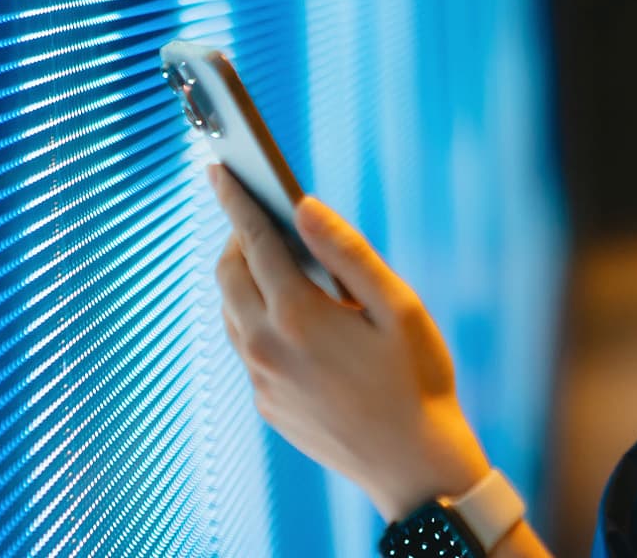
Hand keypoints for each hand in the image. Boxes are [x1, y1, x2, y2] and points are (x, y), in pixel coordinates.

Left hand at [206, 161, 492, 521]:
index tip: (219, 168)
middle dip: (237, 237)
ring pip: (232, 313)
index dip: (236, 199)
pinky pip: (247, 348)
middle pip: (229, 274)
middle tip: (261, 217)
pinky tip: (291, 316)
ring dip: (244, 279)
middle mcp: (267, 347)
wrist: (414, 467)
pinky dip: (257, 319)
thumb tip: (303, 205)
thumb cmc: (418, 379)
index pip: (253, 240)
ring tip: (274, 260)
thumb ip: (347, 251)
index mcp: (299, 315)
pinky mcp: (268, 405)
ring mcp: (263, 381)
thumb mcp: (398, 306)